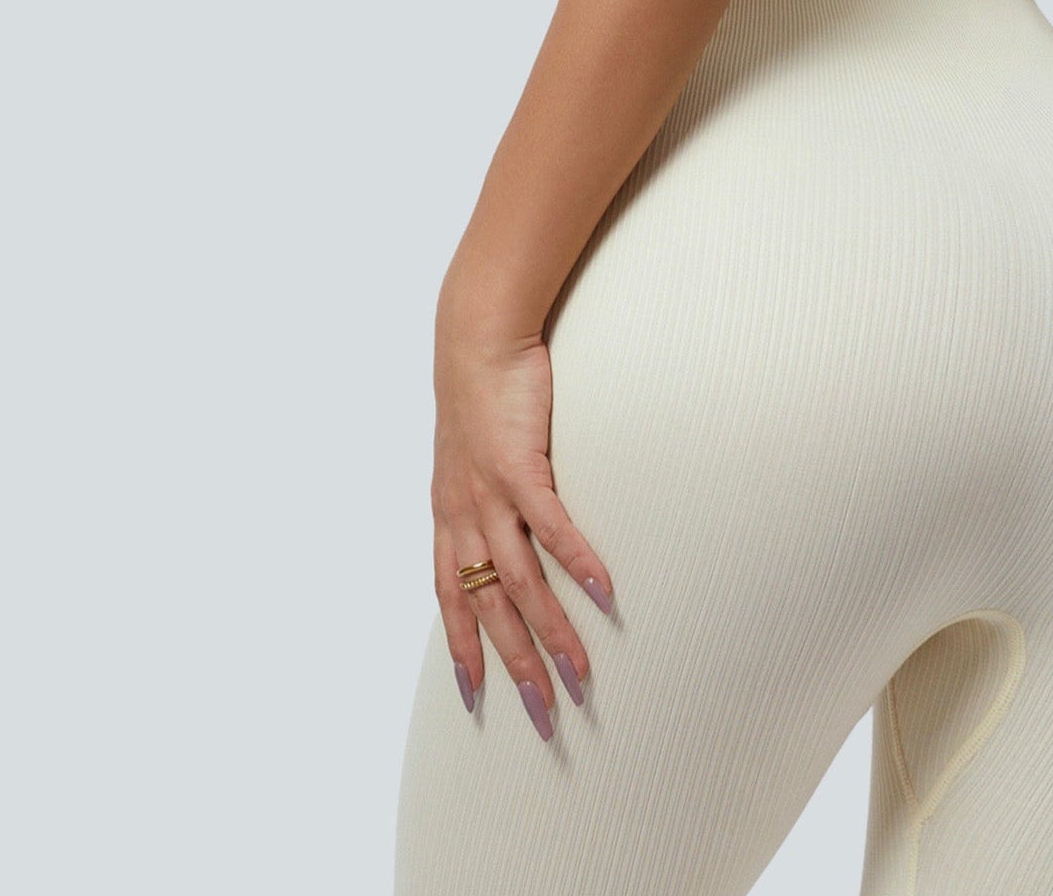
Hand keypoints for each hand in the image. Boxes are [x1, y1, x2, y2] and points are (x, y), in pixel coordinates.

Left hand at [431, 321, 614, 740]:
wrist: (476, 336)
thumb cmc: (483, 390)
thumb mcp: (471, 451)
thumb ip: (484, 490)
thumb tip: (508, 514)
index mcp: (449, 513)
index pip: (449, 597)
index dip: (462, 646)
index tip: (476, 696)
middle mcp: (462, 514)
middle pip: (486, 607)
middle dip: (515, 665)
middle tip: (545, 714)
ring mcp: (488, 493)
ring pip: (517, 580)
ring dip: (550, 630)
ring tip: (580, 671)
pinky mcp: (519, 465)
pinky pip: (551, 525)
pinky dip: (577, 560)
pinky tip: (603, 591)